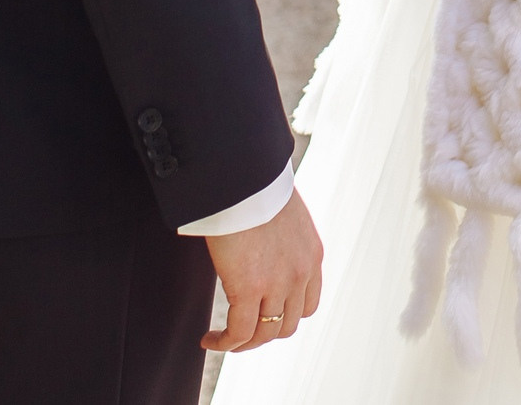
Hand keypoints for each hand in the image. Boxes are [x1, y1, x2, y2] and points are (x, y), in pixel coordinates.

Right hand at [201, 189, 321, 353]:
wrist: (245, 177)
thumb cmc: (255, 187)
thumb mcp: (283, 214)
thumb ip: (281, 236)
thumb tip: (263, 241)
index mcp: (312, 255)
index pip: (308, 303)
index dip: (285, 315)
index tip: (263, 315)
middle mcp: (302, 273)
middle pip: (287, 323)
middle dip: (263, 332)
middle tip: (239, 331)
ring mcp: (279, 284)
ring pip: (264, 333)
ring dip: (243, 342)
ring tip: (223, 339)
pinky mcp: (251, 288)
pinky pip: (239, 332)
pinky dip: (224, 342)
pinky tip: (209, 339)